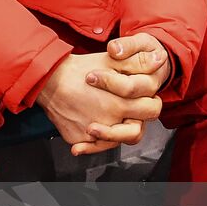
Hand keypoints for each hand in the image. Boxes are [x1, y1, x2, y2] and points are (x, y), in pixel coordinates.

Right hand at [35, 47, 164, 156]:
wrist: (46, 79)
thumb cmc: (78, 69)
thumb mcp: (111, 61)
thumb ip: (137, 64)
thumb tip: (159, 60)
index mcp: (119, 104)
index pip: (152, 110)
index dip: (150, 102)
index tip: (142, 99)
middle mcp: (108, 123)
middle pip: (136, 133)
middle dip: (135, 121)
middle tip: (127, 112)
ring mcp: (91, 134)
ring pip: (114, 141)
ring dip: (114, 132)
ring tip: (106, 120)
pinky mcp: (76, 138)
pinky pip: (92, 145)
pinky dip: (92, 140)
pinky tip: (88, 128)